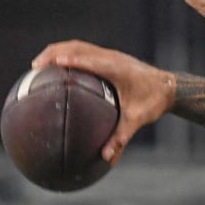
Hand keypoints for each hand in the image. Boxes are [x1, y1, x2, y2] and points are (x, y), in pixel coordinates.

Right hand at [32, 40, 175, 164]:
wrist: (169, 87)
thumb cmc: (154, 102)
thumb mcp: (137, 120)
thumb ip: (121, 138)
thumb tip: (106, 159)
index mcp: (117, 69)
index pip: (91, 60)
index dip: (71, 60)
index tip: (51, 64)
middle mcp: (112, 57)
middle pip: (78, 47)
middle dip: (55, 52)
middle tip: (35, 66)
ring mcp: (111, 55)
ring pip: (80, 46)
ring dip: (59, 50)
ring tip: (39, 64)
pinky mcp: (111, 57)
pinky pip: (85, 51)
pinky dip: (68, 54)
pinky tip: (58, 68)